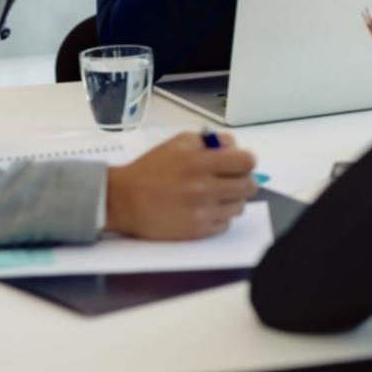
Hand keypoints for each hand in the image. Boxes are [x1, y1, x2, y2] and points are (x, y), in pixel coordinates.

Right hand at [104, 131, 257, 238]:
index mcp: (200, 162)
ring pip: (239, 206)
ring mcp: (202, 212)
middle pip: (248, 186)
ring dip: (231, 199)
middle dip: (242, 181)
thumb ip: (210, 140)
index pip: (246, 162)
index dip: (245, 162)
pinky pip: (225, 223)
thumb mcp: (179, 143)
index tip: (239, 164)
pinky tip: (205, 209)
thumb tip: (234, 148)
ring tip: (214, 195)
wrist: (123, 200)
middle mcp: (204, 188)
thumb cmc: (150, 169)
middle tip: (230, 180)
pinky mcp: (197, 231)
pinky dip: (220, 216)